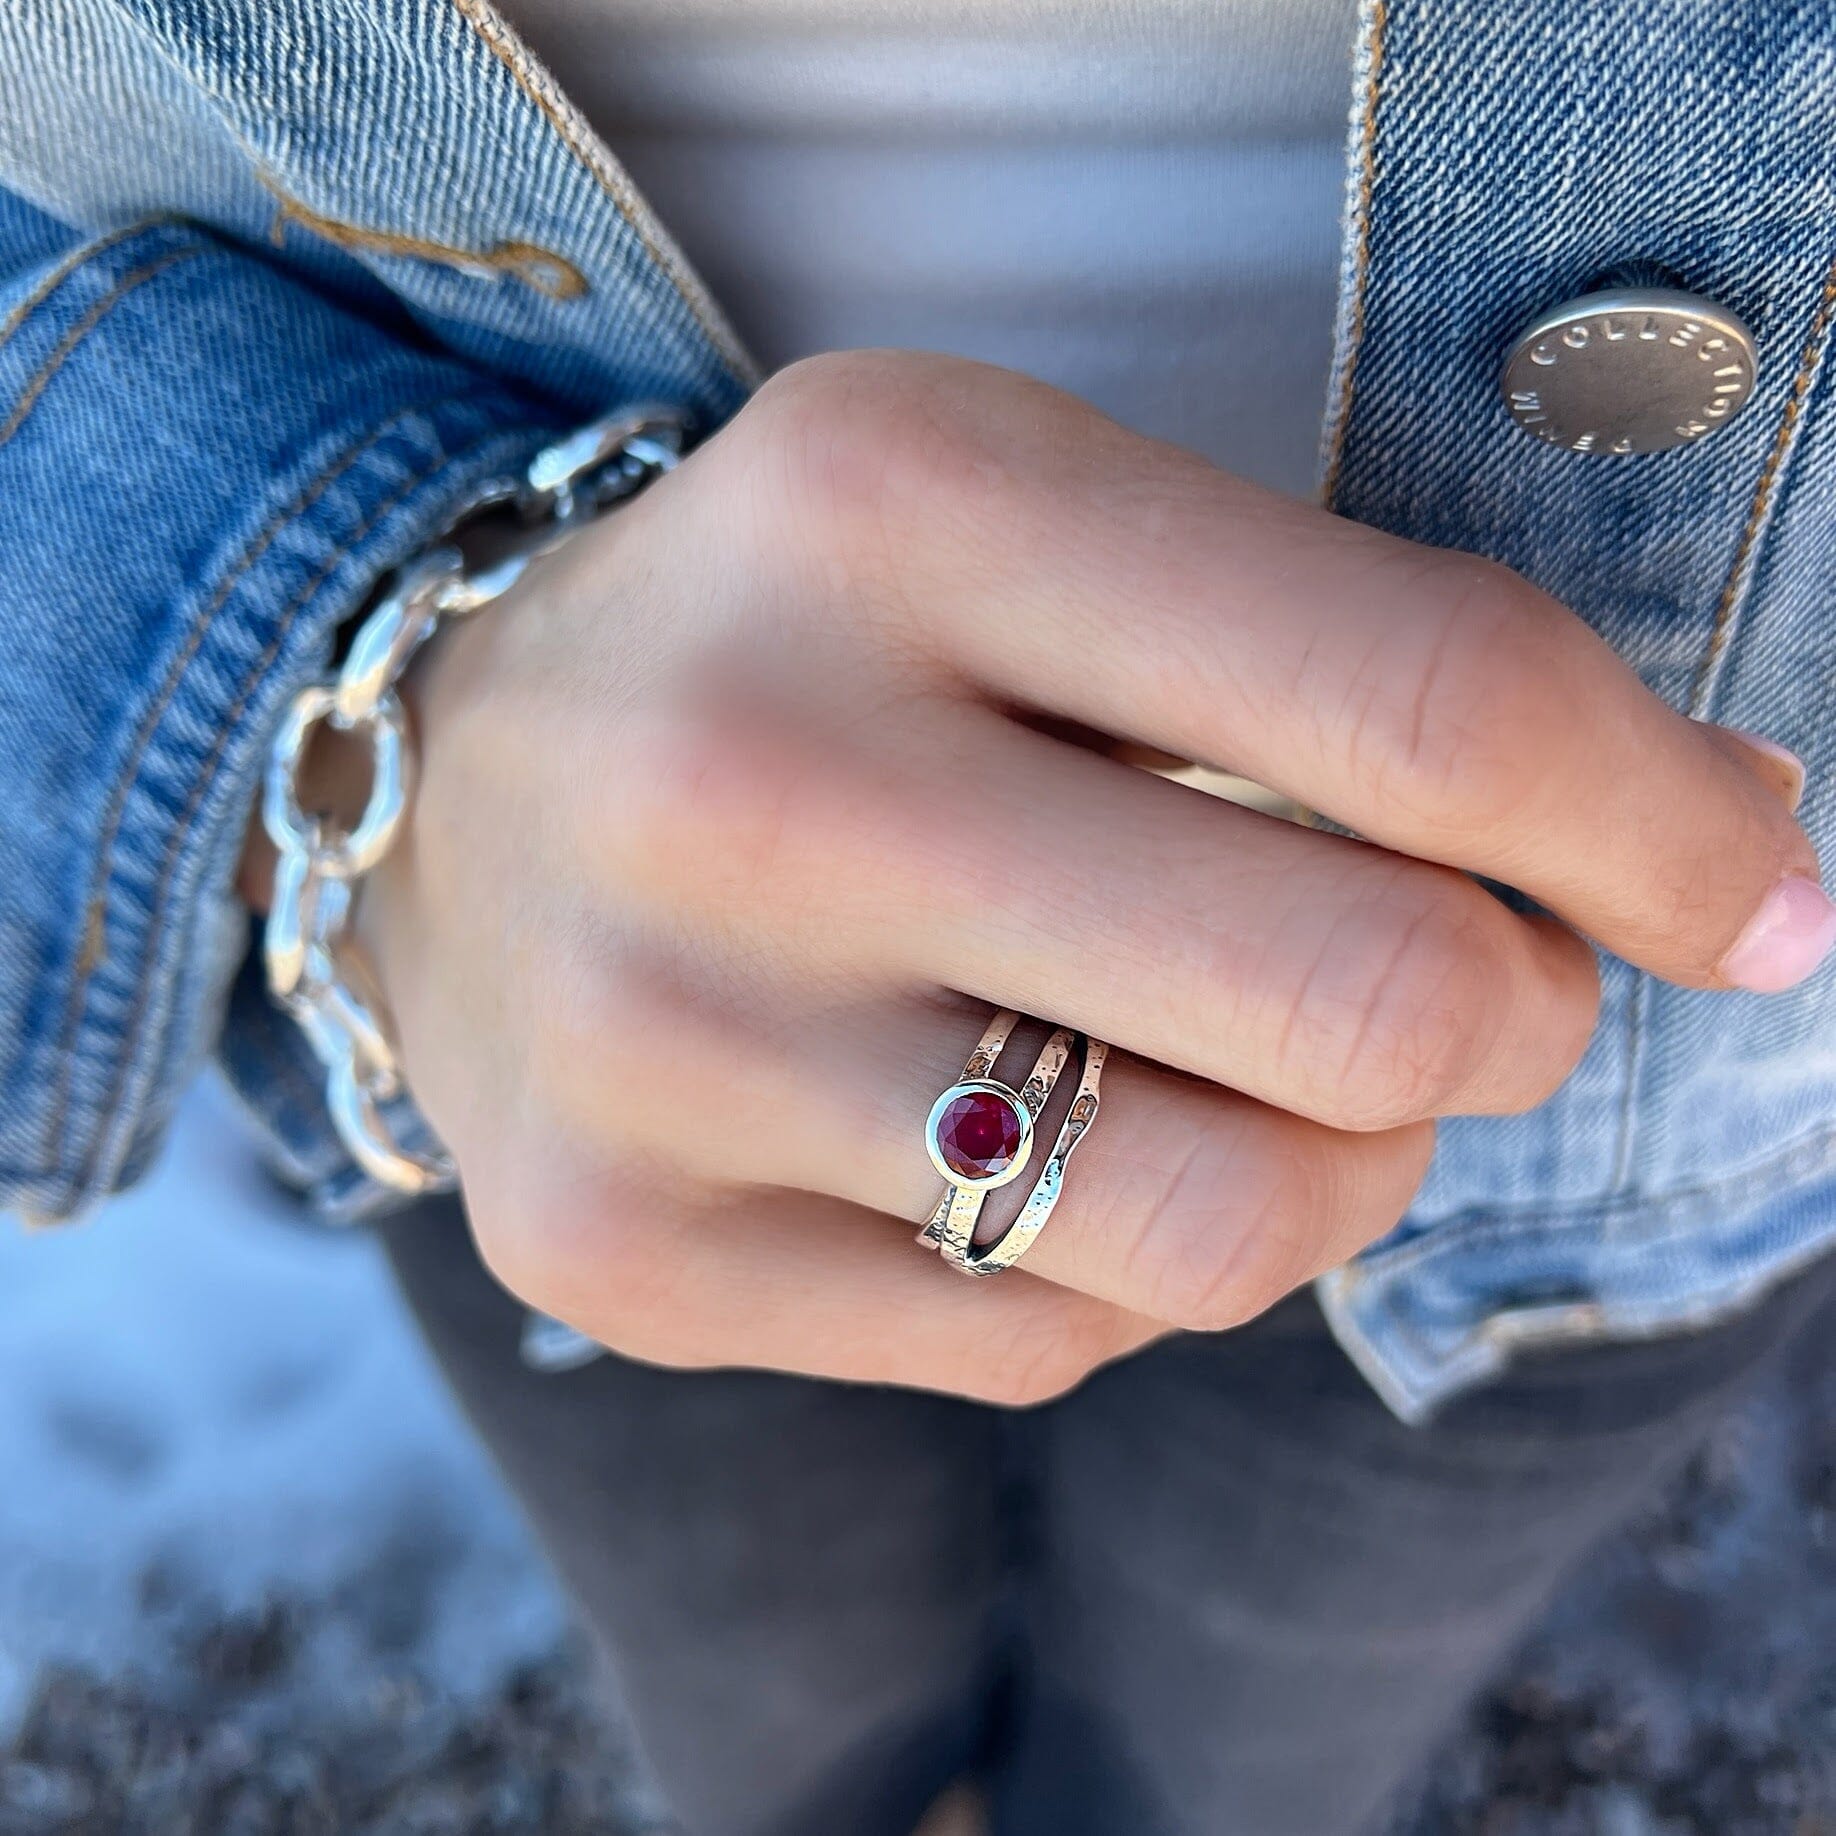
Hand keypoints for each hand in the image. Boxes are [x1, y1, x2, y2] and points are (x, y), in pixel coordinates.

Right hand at [354, 351, 1824, 1403]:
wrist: (460, 800)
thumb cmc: (813, 641)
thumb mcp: (1041, 524)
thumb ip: (1352, 668)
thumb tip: (1717, 849)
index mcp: (893, 505)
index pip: (1421, 703)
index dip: (1658, 821)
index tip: (1746, 882)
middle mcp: (750, 775)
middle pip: (1369, 1008)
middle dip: (1509, 1013)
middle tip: (1477, 983)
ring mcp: (663, 1042)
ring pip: (1231, 1233)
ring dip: (1345, 1171)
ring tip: (1273, 1087)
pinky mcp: (620, 1246)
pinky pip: (1055, 1340)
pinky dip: (1131, 1255)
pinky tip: (1041, 1150)